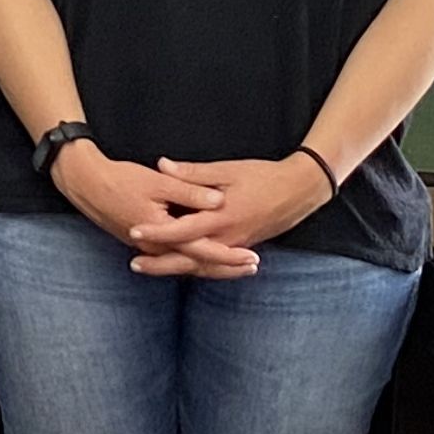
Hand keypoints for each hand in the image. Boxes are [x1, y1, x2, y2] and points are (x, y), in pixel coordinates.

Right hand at [53, 140, 243, 276]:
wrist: (85, 184)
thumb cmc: (120, 179)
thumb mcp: (157, 181)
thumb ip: (190, 191)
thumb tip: (218, 200)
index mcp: (162, 232)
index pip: (202, 250)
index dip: (228, 255)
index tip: (251, 258)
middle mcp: (156, 247)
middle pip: (197, 264)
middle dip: (226, 267)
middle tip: (253, 267)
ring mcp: (149, 248)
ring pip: (186, 263)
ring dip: (212, 265)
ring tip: (237, 265)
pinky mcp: (145, 243)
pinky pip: (175, 257)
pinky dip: (194, 259)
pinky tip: (207, 256)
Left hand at [136, 154, 336, 276]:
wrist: (299, 191)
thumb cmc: (264, 177)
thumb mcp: (227, 170)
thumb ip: (193, 173)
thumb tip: (162, 165)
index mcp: (222, 217)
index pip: (183, 230)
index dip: (157, 232)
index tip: (134, 232)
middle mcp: (228, 238)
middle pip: (188, 259)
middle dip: (160, 263)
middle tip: (134, 264)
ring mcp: (236, 247)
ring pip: (201, 266)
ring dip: (174, 268)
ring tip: (148, 267)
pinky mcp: (241, 248)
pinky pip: (214, 264)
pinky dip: (195, 267)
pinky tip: (179, 266)